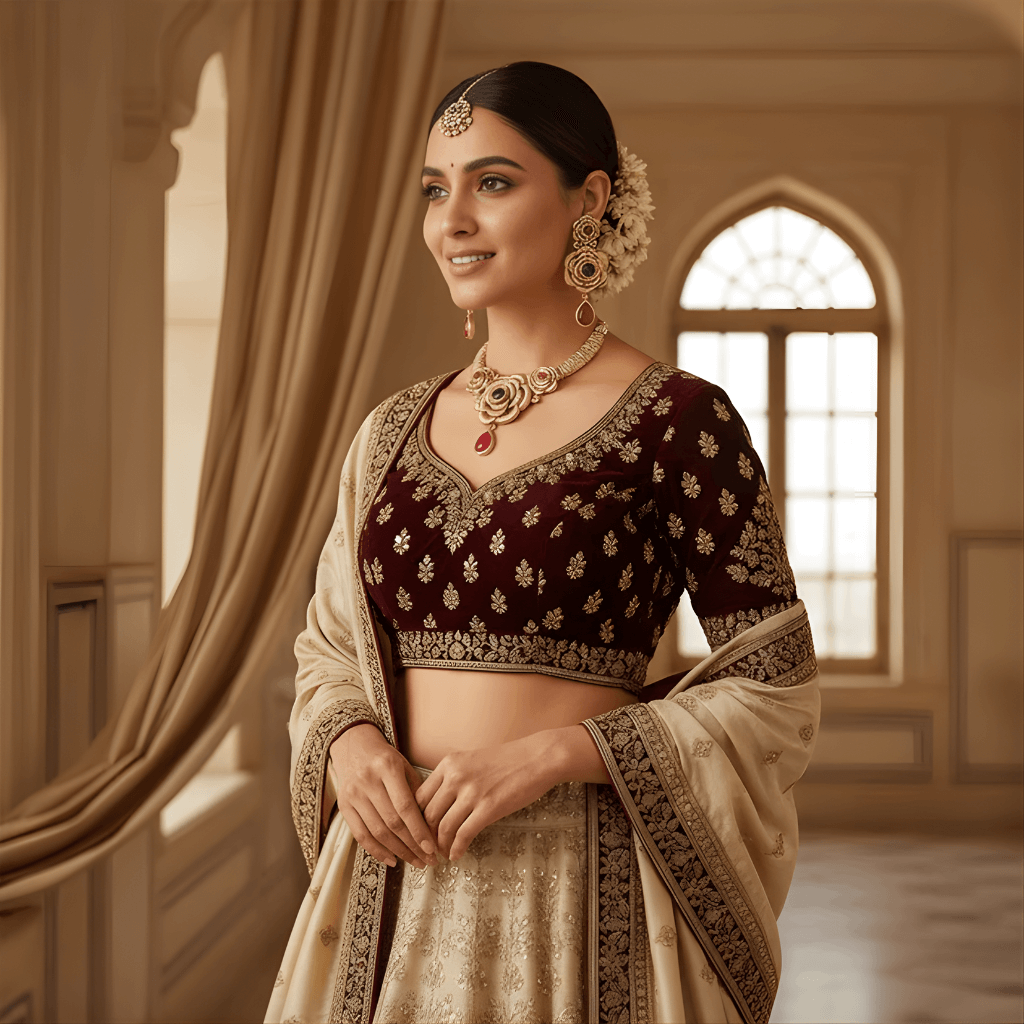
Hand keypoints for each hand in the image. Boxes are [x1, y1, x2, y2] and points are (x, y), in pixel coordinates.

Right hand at [330, 723, 436, 868]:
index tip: (432, 848)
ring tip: (415, 862)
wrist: (353, 744)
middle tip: (428, 860)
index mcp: (387, 768)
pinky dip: (376, 851)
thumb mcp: (404, 766)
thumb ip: (416, 792)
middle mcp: (368, 781)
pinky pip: (360, 835)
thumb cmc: (384, 757)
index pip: (405, 807)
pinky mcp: (343, 805)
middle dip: (412, 846)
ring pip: (377, 832)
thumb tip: (432, 825)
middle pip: (392, 822)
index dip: (419, 831)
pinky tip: (392, 860)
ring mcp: (353, 794)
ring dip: (398, 852)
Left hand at [414, 726, 607, 861]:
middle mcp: (455, 777)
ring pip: (443, 827)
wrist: (538, 758)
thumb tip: (439, 805)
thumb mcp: (472, 760)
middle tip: (430, 848)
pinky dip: (457, 848)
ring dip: (441, 845)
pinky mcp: (488, 808)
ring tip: (444, 853)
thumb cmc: (508, 760)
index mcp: (449, 764)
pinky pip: (463, 834)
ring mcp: (471, 792)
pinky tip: (457, 854)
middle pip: (428, 814)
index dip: (417, 818)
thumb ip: (453, 778)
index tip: (421, 831)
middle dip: (426, 836)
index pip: (419, 796)